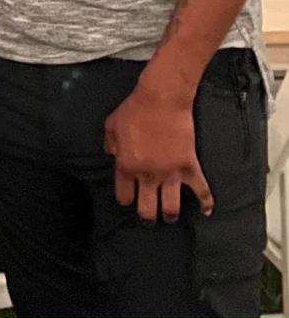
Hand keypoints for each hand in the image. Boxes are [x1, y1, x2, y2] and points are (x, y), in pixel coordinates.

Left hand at [104, 83, 212, 222]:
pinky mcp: (190, 167)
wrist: (161, 100)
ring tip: (170, 217)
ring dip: (170, 215)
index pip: (124, 196)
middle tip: (149, 217)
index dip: (126, 199)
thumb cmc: (134, 110)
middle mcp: (147, 175)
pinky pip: (202, 191)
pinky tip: (207, 211)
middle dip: (147, 216)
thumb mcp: (111, 125)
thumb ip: (109, 144)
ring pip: (171, 208)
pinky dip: (206, 202)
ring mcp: (170, 173)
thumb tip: (111, 154)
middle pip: (147, 209)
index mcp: (126, 167)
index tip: (129, 198)